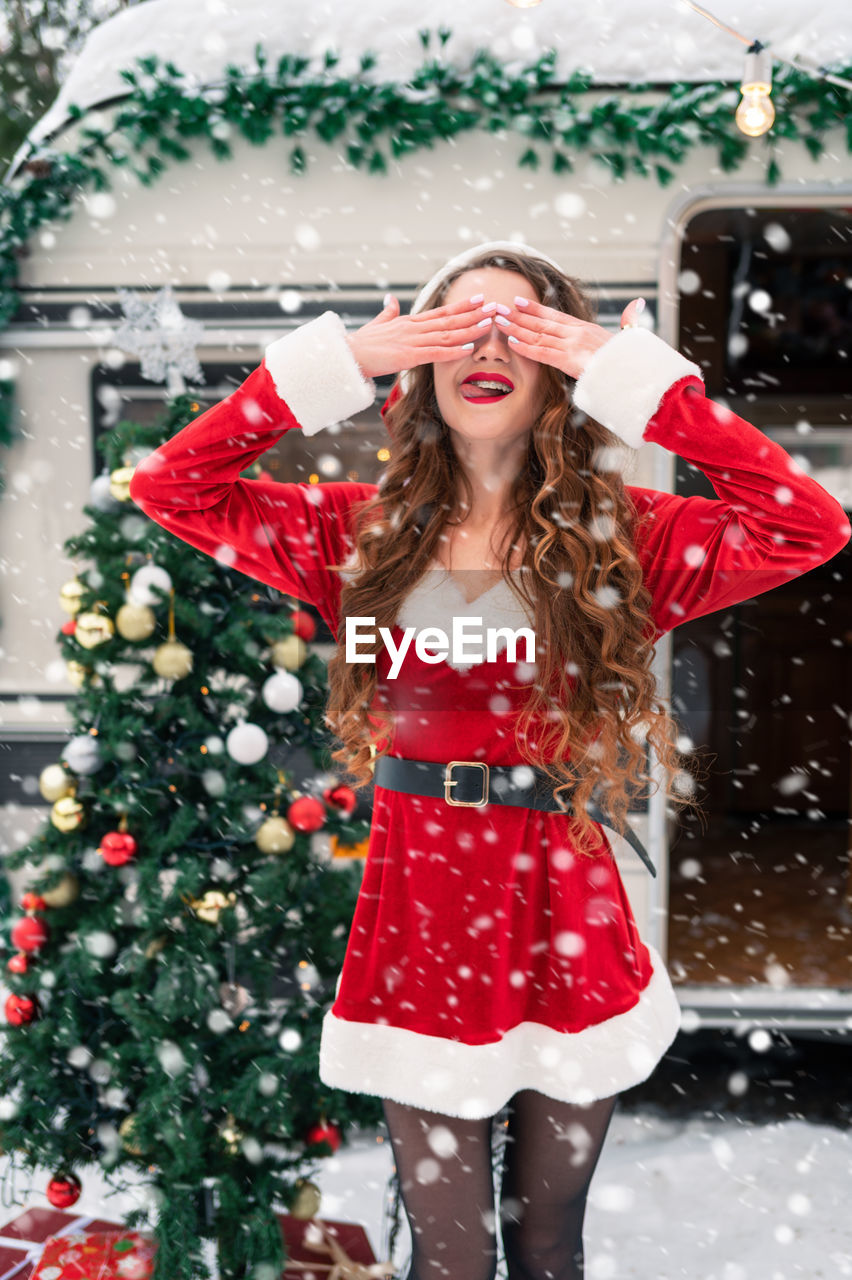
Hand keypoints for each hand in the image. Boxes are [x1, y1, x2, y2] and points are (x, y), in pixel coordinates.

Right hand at [346, 294, 492, 379]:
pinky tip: (468, 348)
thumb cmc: (363, 343)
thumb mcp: (378, 323)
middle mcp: (414, 328)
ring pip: (447, 334)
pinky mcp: (408, 356)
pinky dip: (453, 350)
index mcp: (410, 321)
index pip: (442, 311)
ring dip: (470, 329)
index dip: (462, 305)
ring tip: (489, 324)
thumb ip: (388, 312)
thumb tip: (390, 299)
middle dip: (474, 313)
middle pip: (450, 319)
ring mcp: (412, 341)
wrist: (349, 355)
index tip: (480, 298)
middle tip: (495, 307)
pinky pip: (435, 353)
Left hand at [492, 295, 646, 380]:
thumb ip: (629, 320)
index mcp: (586, 328)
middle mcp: (577, 333)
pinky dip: (526, 348)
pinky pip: (543, 354)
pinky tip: (512, 344)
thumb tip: (637, 304)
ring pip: (538, 335)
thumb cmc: (632, 360)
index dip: (535, 309)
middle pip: (542, 322)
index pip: (555, 316)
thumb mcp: (630, 337)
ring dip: (516, 329)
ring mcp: (573, 346)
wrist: (637, 374)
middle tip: (498, 308)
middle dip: (518, 315)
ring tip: (498, 322)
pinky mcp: (570, 361)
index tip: (518, 302)